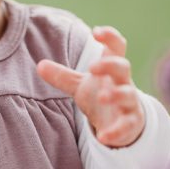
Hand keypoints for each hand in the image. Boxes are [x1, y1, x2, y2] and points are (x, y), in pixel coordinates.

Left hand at [36, 26, 145, 147]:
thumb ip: (62, 76)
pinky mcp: (130, 123)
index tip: (96, 31)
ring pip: (129, 94)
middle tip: (92, 67)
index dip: (110, 37)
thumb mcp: (80, 85)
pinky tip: (102, 137)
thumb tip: (39, 65)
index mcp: (111, 70)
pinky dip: (115, 131)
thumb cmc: (101, 97)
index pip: (116, 47)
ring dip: (117, 94)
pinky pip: (126, 126)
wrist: (121, 124)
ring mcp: (129, 103)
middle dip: (110, 65)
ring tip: (102, 97)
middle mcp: (123, 83)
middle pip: (123, 66)